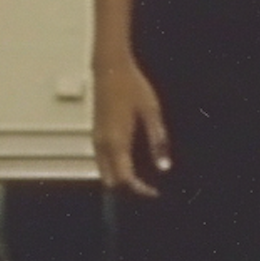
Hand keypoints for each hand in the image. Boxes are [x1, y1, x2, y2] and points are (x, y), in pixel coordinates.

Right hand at [92, 58, 170, 197]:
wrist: (110, 67)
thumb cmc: (132, 86)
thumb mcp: (151, 111)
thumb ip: (158, 140)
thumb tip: (164, 166)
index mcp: (117, 141)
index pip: (124, 179)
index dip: (139, 191)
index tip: (154, 193)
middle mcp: (102, 144)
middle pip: (110, 182)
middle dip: (127, 189)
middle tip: (148, 188)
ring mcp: (96, 139)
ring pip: (103, 172)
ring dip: (120, 179)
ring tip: (142, 178)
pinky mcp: (95, 133)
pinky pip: (101, 160)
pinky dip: (114, 168)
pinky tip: (131, 162)